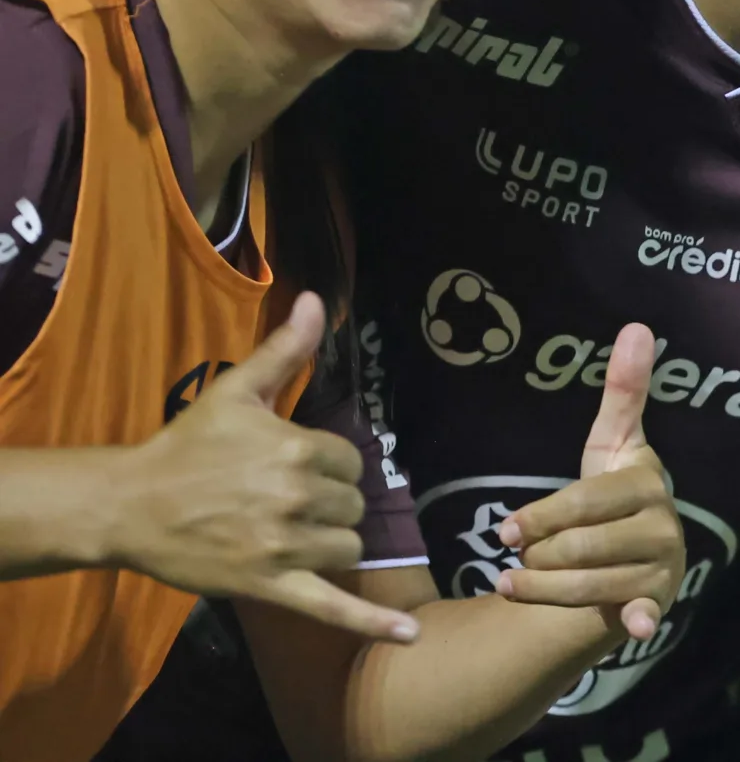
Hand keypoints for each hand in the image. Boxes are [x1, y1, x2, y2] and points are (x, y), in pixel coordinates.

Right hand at [104, 293, 418, 641]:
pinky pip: (332, 607)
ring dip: (329, 542)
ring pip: (347, 547)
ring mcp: (284, 547)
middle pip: (352, 505)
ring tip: (290, 534)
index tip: (293, 467)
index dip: (328, 465)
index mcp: (296, 449)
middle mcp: (296, 497)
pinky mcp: (271, 586)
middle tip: (283, 501)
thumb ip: (287, 350)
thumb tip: (319, 300)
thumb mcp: (237, 391)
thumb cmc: (186, 445)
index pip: (352, 460)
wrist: (130, 504)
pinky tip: (409, 637)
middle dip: (328, 503)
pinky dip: (372, 623)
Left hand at [493, 324, 684, 640]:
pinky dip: (638, 619)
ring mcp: (663, 566)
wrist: (634, 557)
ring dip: (540, 589)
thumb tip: (637, 325)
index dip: (541, 517)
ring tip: (514, 584)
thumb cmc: (611, 497)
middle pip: (579, 546)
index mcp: (648, 481)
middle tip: (517, 555)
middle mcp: (663, 523)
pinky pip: (641, 611)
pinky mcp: (656, 602)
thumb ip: (624, 390)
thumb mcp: (612, 444)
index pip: (584, 501)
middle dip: (537, 555)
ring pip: (586, 584)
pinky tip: (630, 625)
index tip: (503, 531)